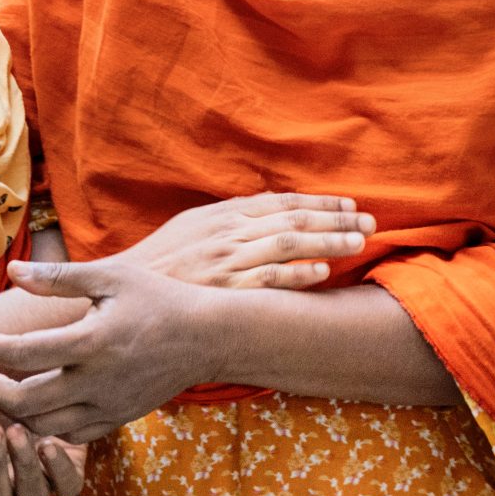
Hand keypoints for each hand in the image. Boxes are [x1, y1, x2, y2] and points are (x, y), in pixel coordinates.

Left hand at [0, 260, 227, 442]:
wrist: (207, 337)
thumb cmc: (157, 299)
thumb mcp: (111, 276)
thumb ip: (58, 278)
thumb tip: (12, 271)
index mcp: (92, 342)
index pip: (21, 354)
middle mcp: (96, 382)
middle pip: (21, 403)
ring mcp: (107, 406)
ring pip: (41, 427)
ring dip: (12, 409)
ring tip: (1, 381)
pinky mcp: (116, 419)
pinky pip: (69, 436)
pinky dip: (43, 425)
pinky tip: (36, 400)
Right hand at [122, 193, 371, 288]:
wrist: (125, 294)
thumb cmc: (159, 263)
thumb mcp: (190, 226)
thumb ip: (227, 216)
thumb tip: (264, 209)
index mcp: (223, 214)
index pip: (282, 202)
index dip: (319, 202)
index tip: (350, 204)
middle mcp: (229, 233)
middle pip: (293, 220)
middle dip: (335, 219)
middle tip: (369, 222)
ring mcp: (227, 262)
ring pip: (288, 245)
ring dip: (327, 241)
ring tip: (359, 241)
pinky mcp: (224, 291)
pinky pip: (267, 280)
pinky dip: (296, 274)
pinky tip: (322, 271)